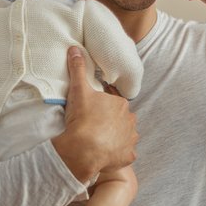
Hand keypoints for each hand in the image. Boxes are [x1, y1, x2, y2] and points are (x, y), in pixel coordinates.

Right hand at [51, 47, 138, 182]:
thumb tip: (74, 49)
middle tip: (93, 126)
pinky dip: (117, 155)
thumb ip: (78, 68)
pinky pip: (124, 155)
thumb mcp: (78, 90)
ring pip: (124, 136)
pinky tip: (105, 155)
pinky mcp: (128, 157)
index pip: (114, 103)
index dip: (103, 106)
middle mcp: (130, 121)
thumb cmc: (83, 118)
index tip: (92, 112)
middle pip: (120, 119)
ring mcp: (131, 139)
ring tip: (99, 142)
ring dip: (115, 138)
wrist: (83, 149)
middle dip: (110, 122)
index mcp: (121, 104)